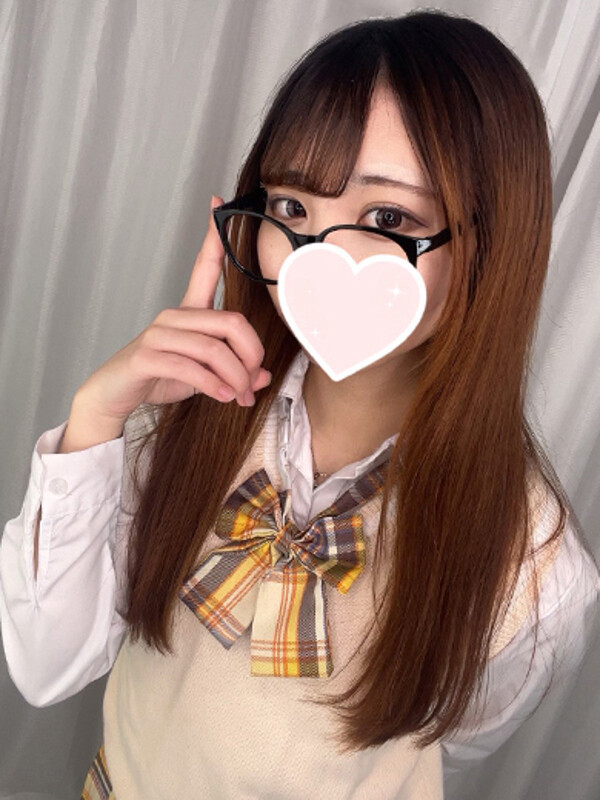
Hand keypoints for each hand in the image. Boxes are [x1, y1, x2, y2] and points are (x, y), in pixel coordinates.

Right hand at [74, 195, 270, 427]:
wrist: (114, 396)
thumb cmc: (157, 377)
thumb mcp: (203, 376)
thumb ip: (232, 372)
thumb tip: (261, 378)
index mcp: (187, 313)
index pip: (204, 267)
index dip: (213, 237)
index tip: (218, 203)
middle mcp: (173, 317)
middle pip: (231, 322)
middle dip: (251, 356)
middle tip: (254, 380)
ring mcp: (157, 334)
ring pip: (214, 349)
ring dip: (235, 378)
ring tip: (239, 396)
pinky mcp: (146, 356)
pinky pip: (190, 367)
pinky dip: (213, 385)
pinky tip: (221, 396)